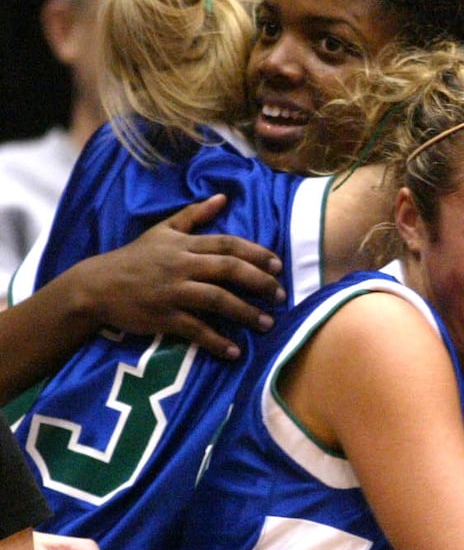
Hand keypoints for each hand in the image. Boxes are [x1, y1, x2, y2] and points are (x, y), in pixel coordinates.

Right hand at [75, 194, 284, 359]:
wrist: (96, 286)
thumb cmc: (134, 258)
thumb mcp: (162, 231)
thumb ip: (194, 215)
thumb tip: (222, 197)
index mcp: (184, 244)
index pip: (228, 244)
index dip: (257, 254)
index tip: (279, 266)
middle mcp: (181, 265)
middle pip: (229, 269)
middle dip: (260, 283)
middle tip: (281, 296)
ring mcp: (172, 291)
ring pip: (217, 299)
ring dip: (246, 313)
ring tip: (267, 324)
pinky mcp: (163, 316)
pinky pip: (196, 330)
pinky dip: (217, 342)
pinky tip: (234, 352)